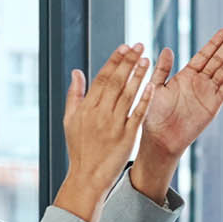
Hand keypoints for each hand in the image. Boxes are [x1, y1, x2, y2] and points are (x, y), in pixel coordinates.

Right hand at [53, 44, 155, 221]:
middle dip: (128, 62)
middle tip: (139, 45)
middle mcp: (100, 113)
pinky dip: (144, 100)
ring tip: (147, 59)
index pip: (102, 77)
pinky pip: (137, 114)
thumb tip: (77, 71)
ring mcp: (114, 124)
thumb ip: (75, 94)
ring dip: (138, 75)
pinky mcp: (127, 136)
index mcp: (87, 107)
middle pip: (116, 82)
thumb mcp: (70, 120)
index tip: (124, 46)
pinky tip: (152, 85)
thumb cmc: (79, 147)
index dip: (114, 60)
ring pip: (128, 95)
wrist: (87, 176)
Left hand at [138, 27, 222, 162]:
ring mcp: (208, 92)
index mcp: (186, 75)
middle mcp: (199, 81)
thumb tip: (167, 49)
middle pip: (218, 59)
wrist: (161, 138)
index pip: (204, 54)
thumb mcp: (155, 87)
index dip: (215, 42)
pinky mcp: (213, 105)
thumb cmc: (153, 114)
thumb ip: (162, 69)